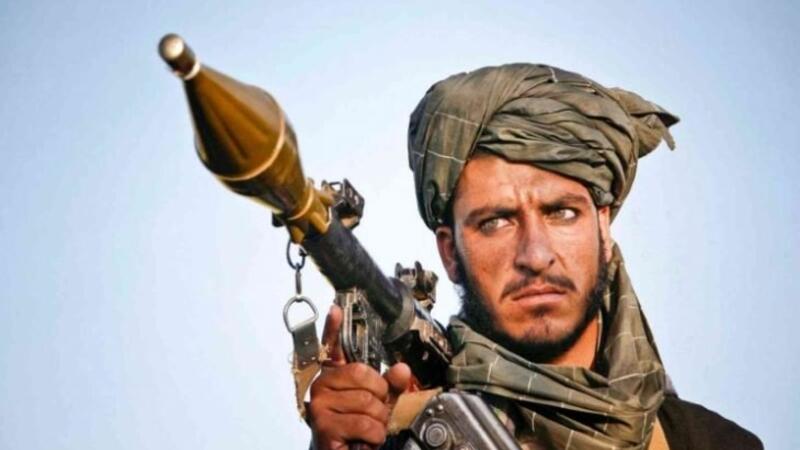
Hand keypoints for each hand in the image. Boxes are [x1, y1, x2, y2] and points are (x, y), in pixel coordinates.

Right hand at [308, 305, 411, 449]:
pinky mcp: (324, 426)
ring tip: (368, 428)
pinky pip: (365, 423)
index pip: (332, 346)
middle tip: (374, 412)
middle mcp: (322, 385)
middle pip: (365, 376)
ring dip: (378, 421)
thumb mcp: (378, 402)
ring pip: (368, 403)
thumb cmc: (357, 428)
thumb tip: (402, 369)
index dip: (333, 327)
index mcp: (334, 375)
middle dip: (380, 398)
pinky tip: (365, 439)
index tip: (336, 309)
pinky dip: (374, 435)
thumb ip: (390, 384)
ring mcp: (320, 405)